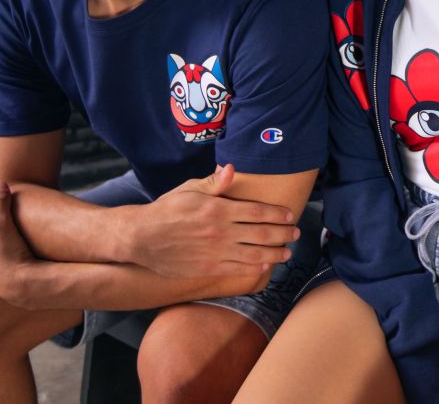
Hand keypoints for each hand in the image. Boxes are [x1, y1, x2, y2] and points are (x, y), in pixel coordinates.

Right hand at [123, 164, 299, 277]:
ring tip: (287, 252)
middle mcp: (220, 232)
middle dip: (283, 234)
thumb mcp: (189, 189)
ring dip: (275, 253)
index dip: (277, 214)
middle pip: (262, 234)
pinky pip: (238, 268)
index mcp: (218, 210)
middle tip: (296, 233)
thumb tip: (232, 169)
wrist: (142, 237)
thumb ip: (214, 183)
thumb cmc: (167, 209)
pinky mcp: (209, 268)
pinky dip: (254, 267)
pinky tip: (265, 265)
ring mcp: (216, 252)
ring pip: (254, 254)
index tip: (289, 215)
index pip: (257, 212)